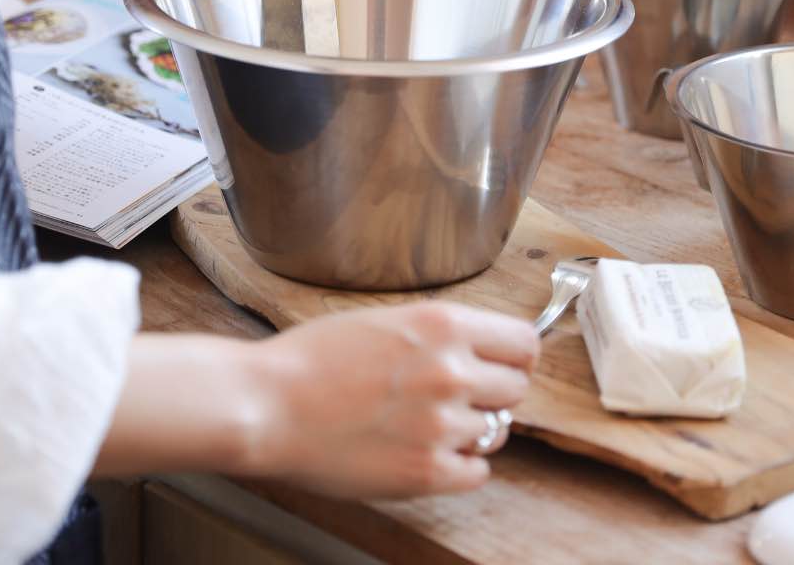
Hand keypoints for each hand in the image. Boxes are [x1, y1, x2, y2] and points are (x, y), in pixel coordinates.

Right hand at [245, 303, 537, 497]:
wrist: (268, 406)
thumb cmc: (312, 360)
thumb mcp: (385, 319)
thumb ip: (439, 333)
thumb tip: (481, 350)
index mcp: (443, 325)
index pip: (525, 343)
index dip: (515, 357)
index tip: (503, 365)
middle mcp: (452, 372)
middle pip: (516, 388)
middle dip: (492, 394)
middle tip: (457, 398)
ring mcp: (443, 425)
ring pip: (497, 433)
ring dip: (471, 431)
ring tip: (427, 426)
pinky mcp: (428, 471)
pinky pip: (477, 473)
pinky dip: (458, 467)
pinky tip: (425, 453)